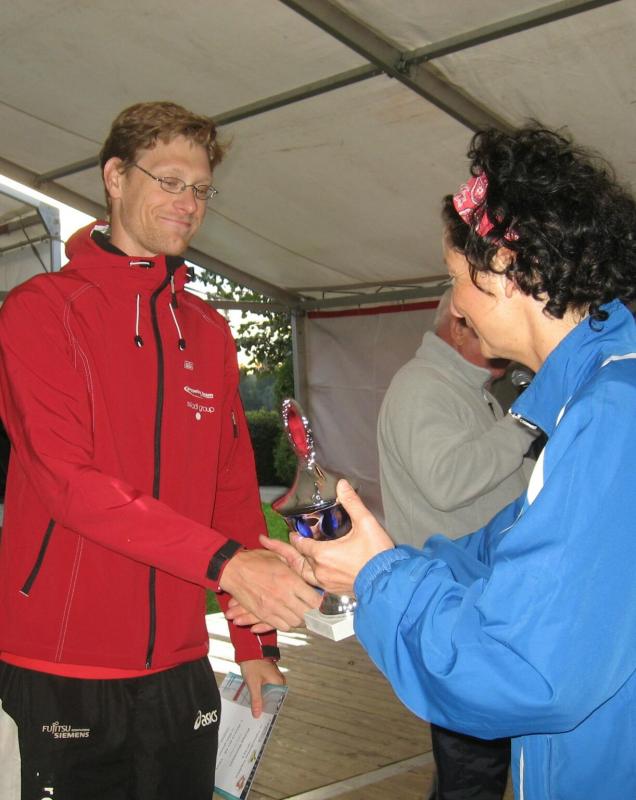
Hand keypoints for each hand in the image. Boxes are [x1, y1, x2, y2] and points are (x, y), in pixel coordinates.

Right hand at [219, 548, 320, 630]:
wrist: (233, 569)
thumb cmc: (256, 560)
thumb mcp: (279, 557)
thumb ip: (295, 564)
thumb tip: (311, 569)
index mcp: (290, 580)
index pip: (314, 600)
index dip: (321, 604)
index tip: (324, 603)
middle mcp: (284, 596)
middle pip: (307, 615)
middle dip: (313, 615)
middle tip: (316, 612)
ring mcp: (273, 607)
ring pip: (295, 623)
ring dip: (301, 621)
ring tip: (303, 615)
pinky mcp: (263, 614)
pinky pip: (281, 626)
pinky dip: (288, 625)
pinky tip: (289, 618)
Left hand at [239, 659, 284, 717]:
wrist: (248, 649)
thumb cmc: (252, 664)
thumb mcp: (253, 684)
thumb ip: (256, 700)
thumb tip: (257, 715)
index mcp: (279, 682)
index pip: (276, 701)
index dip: (269, 710)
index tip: (261, 719)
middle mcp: (278, 680)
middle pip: (271, 697)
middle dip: (263, 705)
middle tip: (254, 715)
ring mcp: (272, 677)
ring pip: (267, 692)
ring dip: (260, 699)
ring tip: (252, 708)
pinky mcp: (267, 675)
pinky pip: (264, 687)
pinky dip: (258, 692)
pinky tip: (251, 697)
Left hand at [289, 479, 393, 594]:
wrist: (388, 583)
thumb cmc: (377, 555)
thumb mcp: (366, 523)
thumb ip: (352, 503)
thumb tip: (342, 485)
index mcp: (324, 554)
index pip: (301, 545)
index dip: (295, 538)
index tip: (291, 533)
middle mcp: (321, 570)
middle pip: (297, 560)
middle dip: (285, 551)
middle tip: (267, 544)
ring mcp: (327, 583)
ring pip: (304, 574)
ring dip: (295, 565)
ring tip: (288, 560)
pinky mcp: (335, 591)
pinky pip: (315, 583)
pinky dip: (308, 575)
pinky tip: (312, 572)